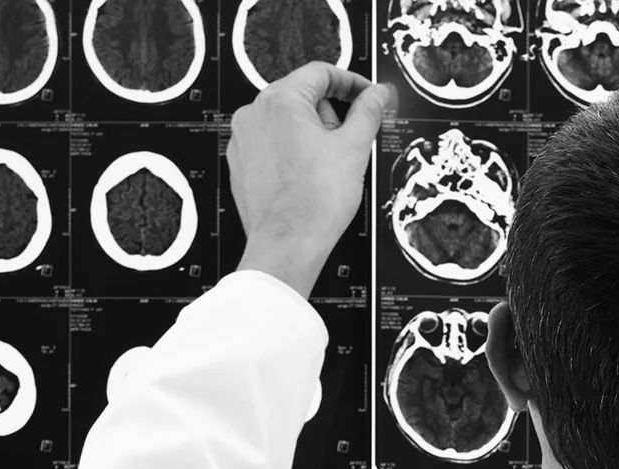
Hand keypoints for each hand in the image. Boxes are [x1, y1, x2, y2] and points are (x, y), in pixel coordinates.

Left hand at [227, 61, 391, 295]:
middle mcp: (254, 114)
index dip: (351, 82)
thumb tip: (377, 94)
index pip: (321, 73)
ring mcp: (243, 140)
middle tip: (349, 143)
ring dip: (312, 136)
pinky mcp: (241, 164)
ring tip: (328, 168)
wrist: (286, 246)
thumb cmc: (314, 203)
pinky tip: (309, 178)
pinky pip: (272, 145)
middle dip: (331, 116)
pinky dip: (293, 154)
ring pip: (287, 123)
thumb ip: (368, 112)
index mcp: (280, 101)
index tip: (368, 97)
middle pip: (303, 97)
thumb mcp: (354, 148)